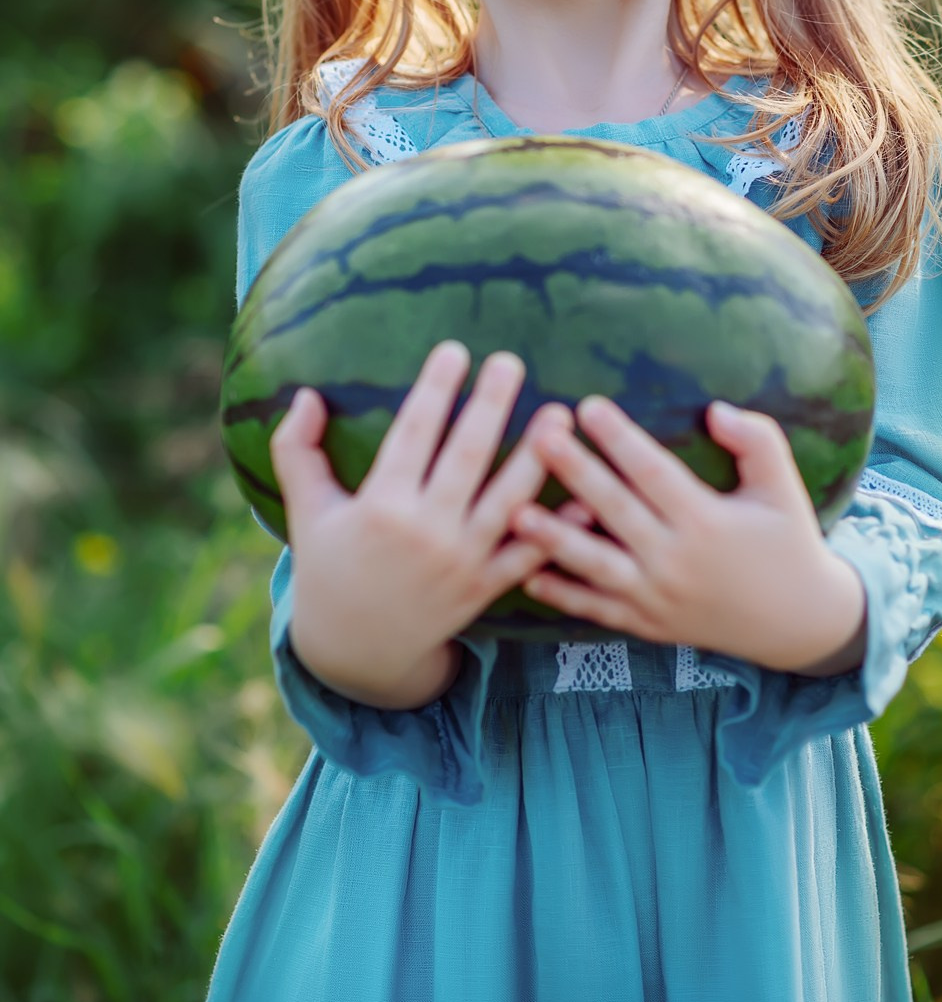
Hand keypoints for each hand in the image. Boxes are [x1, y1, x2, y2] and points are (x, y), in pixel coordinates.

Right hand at [269, 342, 571, 697]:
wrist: (356, 650)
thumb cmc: (330, 568)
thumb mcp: (306, 512)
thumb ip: (297, 452)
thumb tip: (304, 394)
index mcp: (381, 507)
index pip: (412, 436)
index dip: (434, 391)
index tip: (454, 351)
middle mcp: (424, 533)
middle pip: (465, 459)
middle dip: (490, 407)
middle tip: (511, 362)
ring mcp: (460, 563)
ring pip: (506, 502)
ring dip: (535, 458)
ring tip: (559, 415)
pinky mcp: (485, 588)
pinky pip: (527, 555)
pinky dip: (559, 529)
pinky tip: (584, 497)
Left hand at [509, 398, 867, 673]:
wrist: (799, 623)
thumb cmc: (789, 542)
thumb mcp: (784, 487)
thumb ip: (757, 441)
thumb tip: (716, 410)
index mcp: (707, 522)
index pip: (653, 472)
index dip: (620, 438)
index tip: (588, 406)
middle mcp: (676, 561)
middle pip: (616, 511)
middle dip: (576, 472)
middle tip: (540, 438)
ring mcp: (658, 598)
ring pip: (596, 566)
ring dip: (554, 539)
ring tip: (516, 511)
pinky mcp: (648, 624)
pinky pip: (597, 609)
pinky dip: (562, 595)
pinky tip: (528, 573)